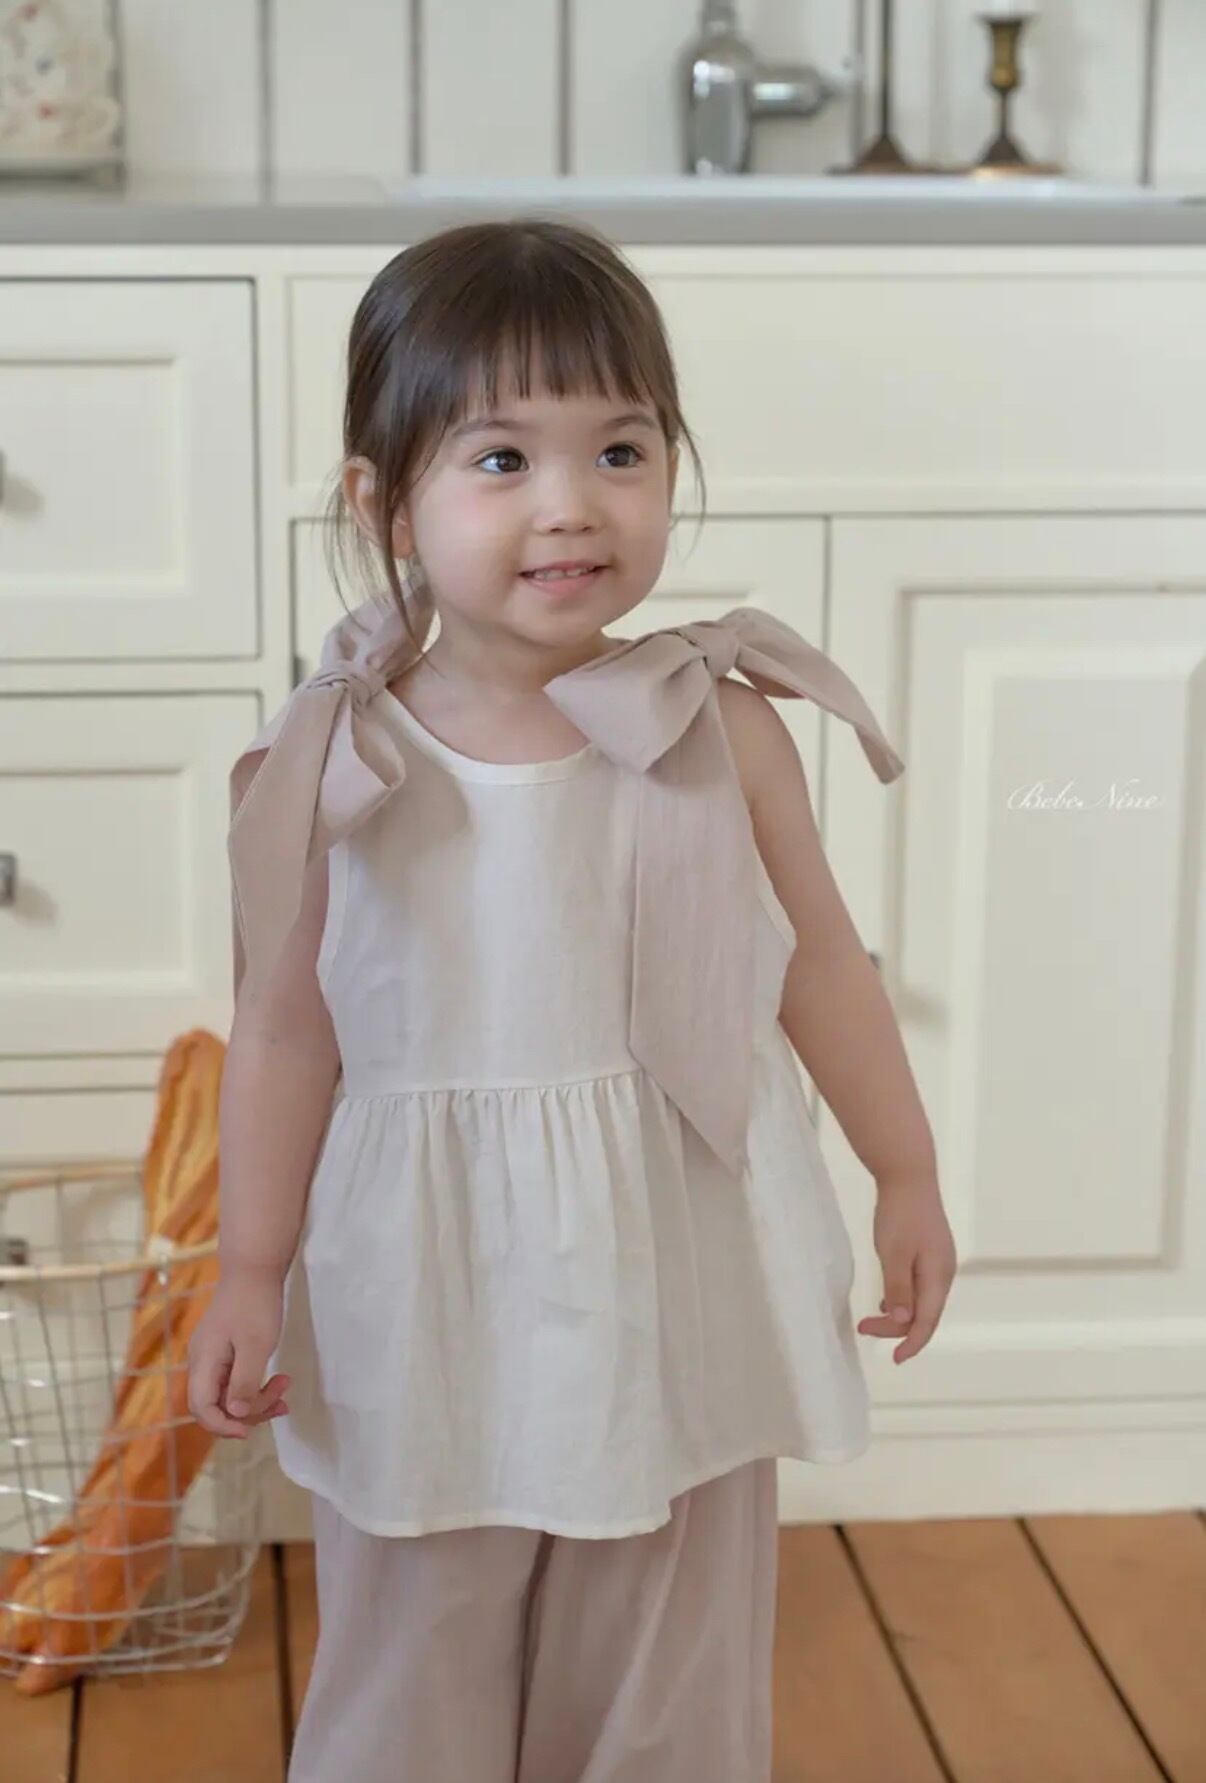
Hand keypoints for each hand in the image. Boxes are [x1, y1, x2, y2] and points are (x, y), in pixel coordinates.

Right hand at [187, 1263, 291, 1438]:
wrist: (254, 1267)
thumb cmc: (256, 1304)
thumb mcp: (256, 1346)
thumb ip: (244, 1382)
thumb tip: (235, 1415)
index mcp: (203, 1361)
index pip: (202, 1408)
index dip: (223, 1426)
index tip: (250, 1431)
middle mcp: (201, 1361)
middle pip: (216, 1405)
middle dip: (248, 1411)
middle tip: (282, 1400)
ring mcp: (212, 1355)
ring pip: (228, 1393)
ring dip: (256, 1399)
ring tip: (285, 1388)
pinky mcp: (224, 1350)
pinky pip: (235, 1379)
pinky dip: (255, 1385)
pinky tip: (277, 1382)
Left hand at [856, 1173, 956, 1364]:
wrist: (909, 1175)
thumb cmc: (900, 1213)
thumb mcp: (893, 1253)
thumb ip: (897, 1289)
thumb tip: (902, 1321)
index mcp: (938, 1276)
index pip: (927, 1322)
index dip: (911, 1343)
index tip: (894, 1359)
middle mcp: (944, 1272)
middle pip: (924, 1314)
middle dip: (896, 1328)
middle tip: (863, 1327)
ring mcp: (939, 1261)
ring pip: (922, 1300)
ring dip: (898, 1314)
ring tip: (870, 1320)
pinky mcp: (931, 1251)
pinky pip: (919, 1286)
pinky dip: (903, 1298)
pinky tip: (885, 1300)